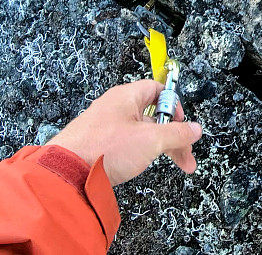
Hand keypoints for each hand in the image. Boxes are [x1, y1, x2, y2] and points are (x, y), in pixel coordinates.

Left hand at [47, 80, 201, 185]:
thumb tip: (195, 129)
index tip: (182, 124)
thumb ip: (177, 134)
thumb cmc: (104, 149)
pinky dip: (139, 153)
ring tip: (174, 166)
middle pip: (152, 116)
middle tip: (186, 155)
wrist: (66, 172)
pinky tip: (142, 166)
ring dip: (159, 148)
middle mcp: (115, 107)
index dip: (173, 105)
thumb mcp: (150, 140)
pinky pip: (125, 143)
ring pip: (140, 132)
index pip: (157, 89)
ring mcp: (105, 126)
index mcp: (126, 96)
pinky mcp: (97, 144)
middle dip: (173, 136)